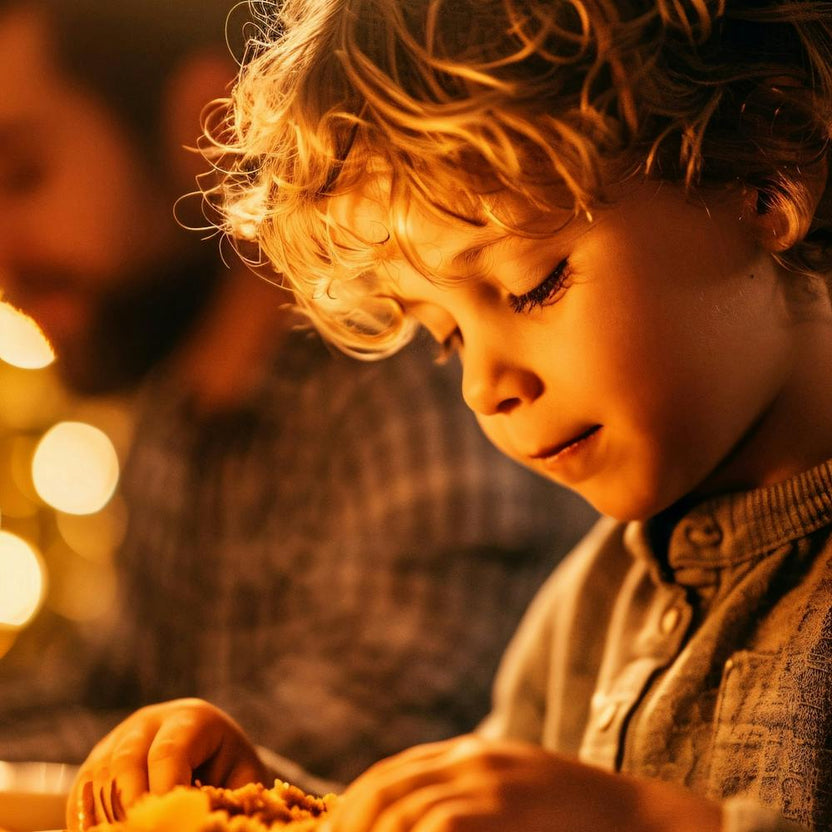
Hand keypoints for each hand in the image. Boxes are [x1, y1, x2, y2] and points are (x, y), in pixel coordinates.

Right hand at [66, 698, 266, 830]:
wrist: (210, 753)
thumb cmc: (229, 770)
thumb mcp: (241, 778)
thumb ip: (226, 800)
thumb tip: (200, 822)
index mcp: (191, 718)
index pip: (170, 751)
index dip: (165, 790)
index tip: (168, 820)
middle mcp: (150, 721)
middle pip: (127, 760)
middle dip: (128, 805)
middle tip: (139, 830)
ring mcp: (118, 738)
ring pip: (98, 774)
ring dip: (102, 816)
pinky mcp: (97, 761)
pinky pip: (81, 790)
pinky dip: (84, 819)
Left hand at [327, 734, 721, 831]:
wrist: (632, 815)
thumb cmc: (571, 814)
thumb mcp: (511, 790)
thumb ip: (466, 793)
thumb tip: (418, 820)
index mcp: (468, 753)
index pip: (391, 772)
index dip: (353, 803)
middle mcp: (470, 759)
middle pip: (387, 787)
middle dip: (349, 821)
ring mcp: (487, 781)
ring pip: (404, 807)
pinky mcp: (503, 806)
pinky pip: (440, 825)